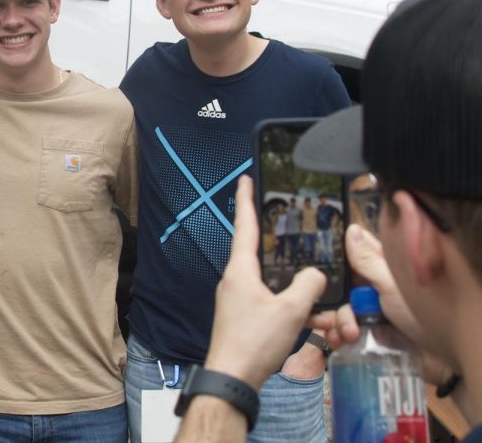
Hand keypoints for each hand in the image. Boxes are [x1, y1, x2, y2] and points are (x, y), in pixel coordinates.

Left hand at [204, 177, 326, 389]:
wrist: (233, 379)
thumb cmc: (255, 341)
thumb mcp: (291, 310)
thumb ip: (309, 285)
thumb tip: (316, 275)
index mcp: (240, 270)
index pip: (244, 225)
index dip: (246, 200)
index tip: (245, 178)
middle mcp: (236, 280)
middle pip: (264, 256)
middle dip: (286, 251)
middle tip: (300, 235)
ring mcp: (240, 300)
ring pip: (276, 286)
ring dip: (300, 293)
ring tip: (325, 306)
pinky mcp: (247, 319)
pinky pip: (275, 305)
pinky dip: (296, 311)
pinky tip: (317, 325)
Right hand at [308, 223, 451, 382]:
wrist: (441, 358)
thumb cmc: (422, 315)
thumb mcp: (393, 285)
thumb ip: (369, 261)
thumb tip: (351, 229)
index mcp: (381, 267)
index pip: (351, 254)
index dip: (332, 258)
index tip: (316, 267)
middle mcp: (372, 285)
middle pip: (339, 283)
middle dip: (331, 297)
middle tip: (331, 310)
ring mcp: (369, 308)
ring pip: (339, 307)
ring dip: (338, 319)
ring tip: (347, 334)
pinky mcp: (367, 330)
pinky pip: (343, 327)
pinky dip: (338, 333)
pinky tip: (340, 340)